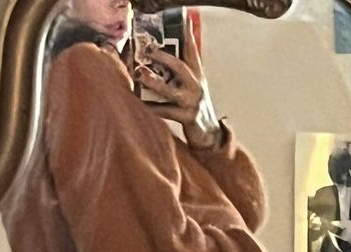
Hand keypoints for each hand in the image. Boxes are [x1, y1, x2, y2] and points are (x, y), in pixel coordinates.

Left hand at [137, 31, 222, 148]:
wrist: (209, 134)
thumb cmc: (194, 107)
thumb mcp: (193, 86)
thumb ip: (182, 71)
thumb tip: (160, 58)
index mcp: (197, 76)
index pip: (193, 52)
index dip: (189, 35)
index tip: (185, 19)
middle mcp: (196, 87)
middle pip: (180, 67)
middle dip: (164, 58)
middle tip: (148, 51)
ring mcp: (192, 102)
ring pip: (170, 90)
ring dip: (154, 82)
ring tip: (140, 74)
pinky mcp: (188, 118)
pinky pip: (167, 112)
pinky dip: (153, 108)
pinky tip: (142, 104)